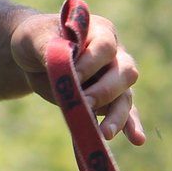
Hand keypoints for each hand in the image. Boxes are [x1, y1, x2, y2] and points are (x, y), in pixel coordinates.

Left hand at [9, 9, 144, 144]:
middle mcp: (116, 55)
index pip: (105, 47)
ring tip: (106, 133)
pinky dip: (131, 126)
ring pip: (126, 97)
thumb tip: (65, 69)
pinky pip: (127, 113)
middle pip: (125, 73)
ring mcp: (117, 79)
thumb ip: (49, 48)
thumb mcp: (34, 38)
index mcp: (100, 31)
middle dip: (105, 91)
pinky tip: (137, 139)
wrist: (35, 57)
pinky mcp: (113, 100)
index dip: (92, 62)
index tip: (72, 75)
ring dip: (118, 116)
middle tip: (85, 102)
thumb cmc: (36, 40)